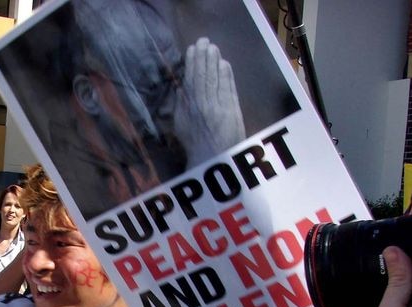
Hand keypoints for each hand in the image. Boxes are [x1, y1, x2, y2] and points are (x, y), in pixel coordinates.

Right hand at [175, 37, 245, 168]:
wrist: (211, 159)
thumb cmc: (194, 144)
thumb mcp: (180, 124)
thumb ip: (180, 105)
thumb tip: (181, 87)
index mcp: (186, 108)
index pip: (190, 80)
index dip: (192, 63)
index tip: (192, 49)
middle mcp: (201, 106)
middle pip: (203, 76)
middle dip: (204, 57)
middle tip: (204, 41)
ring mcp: (218, 108)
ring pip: (215, 80)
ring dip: (214, 61)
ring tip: (214, 48)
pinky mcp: (231, 111)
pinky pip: (228, 89)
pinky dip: (227, 75)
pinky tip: (225, 64)